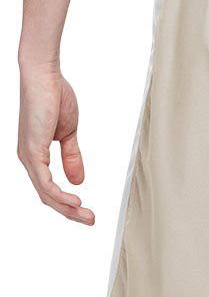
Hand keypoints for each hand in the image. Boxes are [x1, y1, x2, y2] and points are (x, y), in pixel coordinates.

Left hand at [17, 63, 94, 224]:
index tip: (87, 211)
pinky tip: (74, 201)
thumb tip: (77, 180)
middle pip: (48, 197)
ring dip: (68, 208)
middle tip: (90, 220)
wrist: (44, 76)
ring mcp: (29, 156)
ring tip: (87, 216)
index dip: (68, 203)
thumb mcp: (68, 133)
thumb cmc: (54, 96)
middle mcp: (29, 159)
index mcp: (36, 154)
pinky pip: (45, 182)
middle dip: (70, 212)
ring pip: (46, 194)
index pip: (50, 188)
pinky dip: (60, 195)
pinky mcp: (32, 151)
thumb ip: (72, 157)